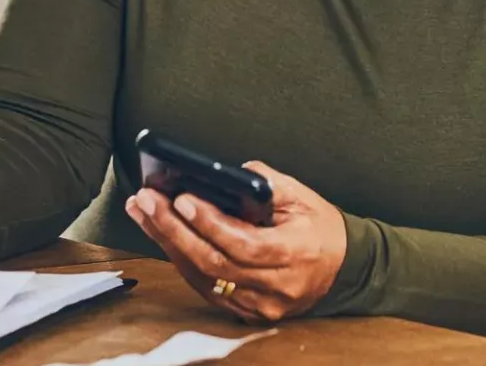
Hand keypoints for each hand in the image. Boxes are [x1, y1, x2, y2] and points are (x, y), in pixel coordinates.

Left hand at [125, 161, 345, 323]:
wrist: (343, 267)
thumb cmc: (320, 228)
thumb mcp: (301, 196)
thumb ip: (264, 182)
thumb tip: (221, 173)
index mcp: (295, 254)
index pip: (243, 243)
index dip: (208, 222)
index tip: (181, 198)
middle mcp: (277, 287)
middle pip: (215, 262)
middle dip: (173, 229)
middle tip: (145, 200)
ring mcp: (261, 305)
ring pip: (204, 277)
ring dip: (168, 243)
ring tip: (142, 212)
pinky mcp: (248, 312)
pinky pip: (207, 287)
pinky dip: (181, 259)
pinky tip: (162, 235)